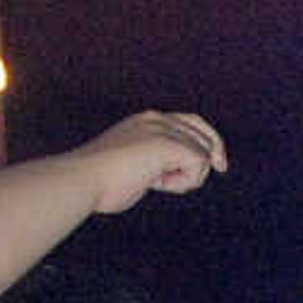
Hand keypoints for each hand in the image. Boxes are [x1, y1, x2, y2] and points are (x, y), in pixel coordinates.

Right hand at [82, 110, 226, 213]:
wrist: (83, 179)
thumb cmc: (100, 181)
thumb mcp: (133, 165)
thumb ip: (155, 162)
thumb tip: (175, 173)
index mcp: (146, 120)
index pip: (192, 123)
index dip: (209, 143)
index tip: (219, 165)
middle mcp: (157, 119)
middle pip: (204, 138)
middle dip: (201, 165)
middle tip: (186, 179)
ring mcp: (162, 129)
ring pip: (202, 155)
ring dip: (185, 178)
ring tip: (155, 182)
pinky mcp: (169, 144)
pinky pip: (198, 166)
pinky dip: (183, 182)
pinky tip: (157, 183)